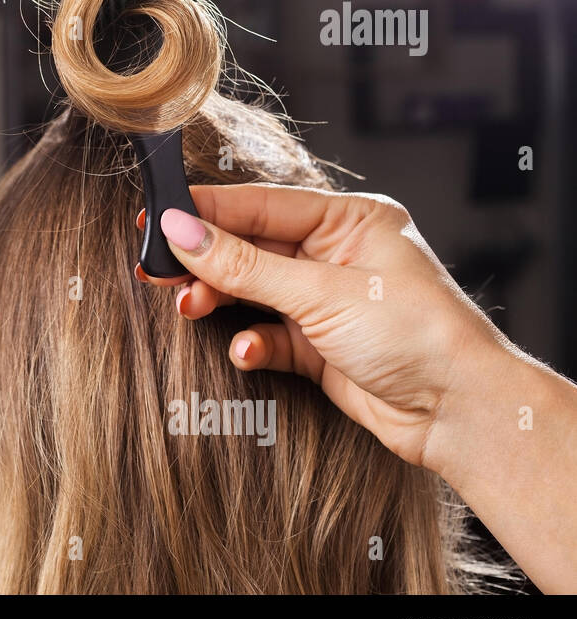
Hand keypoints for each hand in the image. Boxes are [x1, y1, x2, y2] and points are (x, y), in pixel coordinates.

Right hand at [136, 183, 510, 470]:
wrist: (460, 414)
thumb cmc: (417, 336)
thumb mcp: (321, 293)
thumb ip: (245, 264)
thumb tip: (182, 232)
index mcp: (351, 220)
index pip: (263, 204)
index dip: (207, 211)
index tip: (158, 218)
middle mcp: (338, 254)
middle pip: (252, 246)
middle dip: (206, 261)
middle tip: (158, 269)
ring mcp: (329, 300)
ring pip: (254, 290)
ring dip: (220, 300)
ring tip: (190, 308)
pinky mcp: (321, 345)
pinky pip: (268, 334)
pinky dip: (251, 342)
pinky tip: (245, 351)